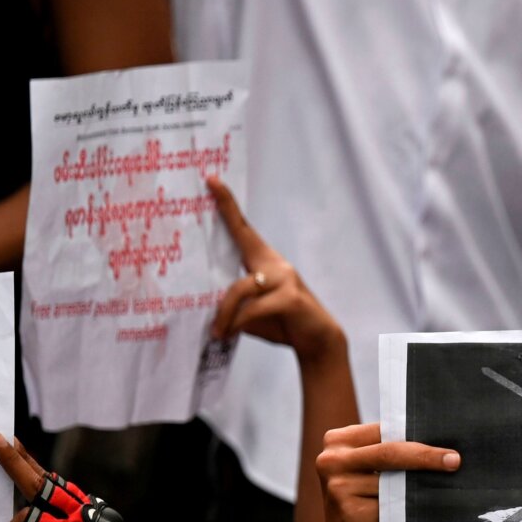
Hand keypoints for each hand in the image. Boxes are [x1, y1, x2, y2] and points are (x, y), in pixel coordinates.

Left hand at [205, 176, 343, 360]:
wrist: (319, 341)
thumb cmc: (284, 323)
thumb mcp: (253, 311)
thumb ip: (234, 302)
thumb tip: (202, 305)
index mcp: (264, 261)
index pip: (242, 229)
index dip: (226, 204)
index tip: (210, 180)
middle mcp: (276, 264)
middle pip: (238, 253)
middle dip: (221, 245)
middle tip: (206, 266)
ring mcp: (285, 279)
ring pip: (238, 288)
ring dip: (223, 314)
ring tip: (216, 332)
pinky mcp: (290, 298)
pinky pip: (251, 309)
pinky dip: (236, 323)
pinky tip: (228, 334)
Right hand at [314, 424, 458, 521]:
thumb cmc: (366, 499)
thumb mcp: (369, 469)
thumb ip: (389, 453)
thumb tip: (439, 445)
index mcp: (338, 440)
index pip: (384, 431)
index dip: (417, 436)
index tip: (447, 446)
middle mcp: (331, 460)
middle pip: (389, 453)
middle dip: (425, 457)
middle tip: (454, 461)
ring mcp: (337, 487)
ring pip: (392, 482)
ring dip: (420, 486)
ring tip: (443, 487)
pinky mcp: (349, 512)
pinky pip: (391, 506)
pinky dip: (409, 508)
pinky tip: (421, 510)